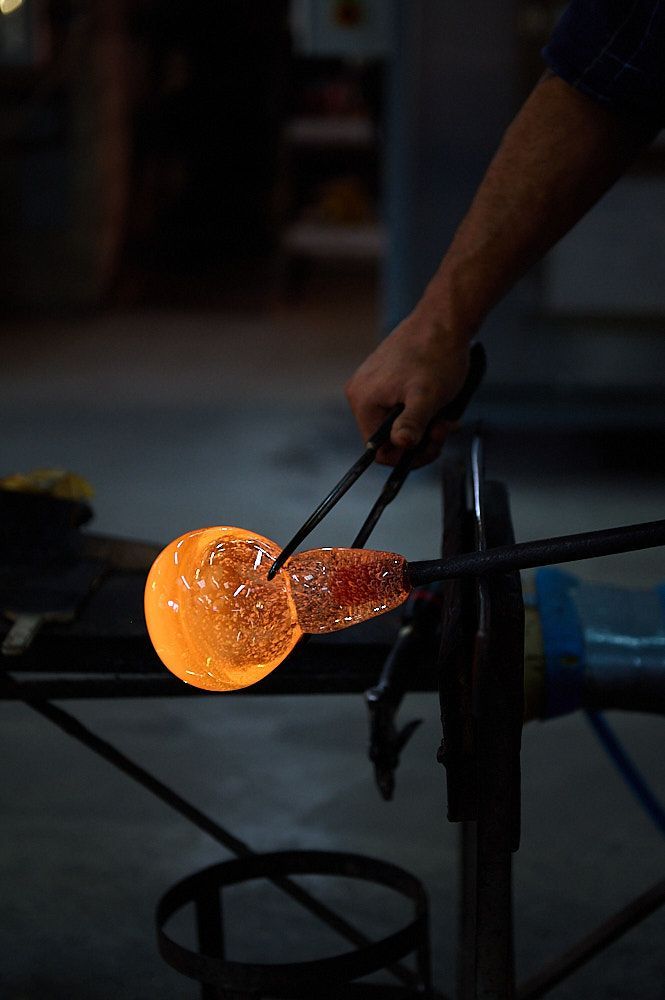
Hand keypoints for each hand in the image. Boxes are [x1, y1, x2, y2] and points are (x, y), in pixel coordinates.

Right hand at [344, 306, 470, 465]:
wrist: (443, 321)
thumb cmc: (436, 354)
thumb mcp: (427, 396)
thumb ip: (412, 423)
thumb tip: (401, 444)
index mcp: (364, 401)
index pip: (378, 451)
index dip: (406, 456)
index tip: (432, 446)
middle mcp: (361, 395)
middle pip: (388, 439)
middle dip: (419, 439)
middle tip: (444, 427)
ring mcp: (371, 386)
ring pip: (396, 424)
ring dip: (423, 426)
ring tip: (444, 413)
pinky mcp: (384, 380)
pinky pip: (399, 408)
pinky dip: (419, 411)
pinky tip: (436, 402)